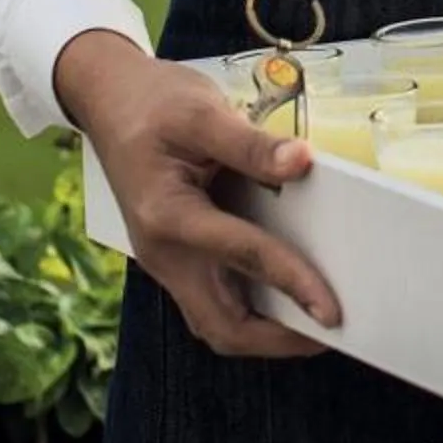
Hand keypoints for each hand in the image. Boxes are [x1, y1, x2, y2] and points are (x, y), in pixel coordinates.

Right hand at [54, 29, 342, 357]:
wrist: (109, 102)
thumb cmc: (154, 103)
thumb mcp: (201, 111)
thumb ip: (251, 143)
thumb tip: (303, 162)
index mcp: (168, 216)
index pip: (243, 257)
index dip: (293, 282)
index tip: (333, 308)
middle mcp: (164, 253)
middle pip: (222, 325)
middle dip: (277, 340)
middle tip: (332, 333)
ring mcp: (167, 262)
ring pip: (216, 323)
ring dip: (264, 334)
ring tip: (315, 327)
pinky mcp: (176, 258)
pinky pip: (214, 302)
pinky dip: (252, 312)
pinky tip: (287, 298)